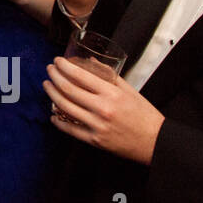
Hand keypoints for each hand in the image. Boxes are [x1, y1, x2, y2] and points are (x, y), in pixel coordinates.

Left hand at [42, 57, 164, 163]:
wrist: (155, 142)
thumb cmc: (144, 114)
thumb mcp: (129, 90)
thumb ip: (109, 75)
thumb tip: (90, 60)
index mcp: (112, 93)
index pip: (80, 75)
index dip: (64, 67)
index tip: (57, 61)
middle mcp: (102, 108)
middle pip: (68, 90)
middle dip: (54, 77)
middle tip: (49, 70)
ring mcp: (97, 125)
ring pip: (65, 108)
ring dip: (52, 95)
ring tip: (47, 86)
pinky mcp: (95, 140)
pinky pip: (70, 129)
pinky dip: (58, 120)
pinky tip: (52, 114)